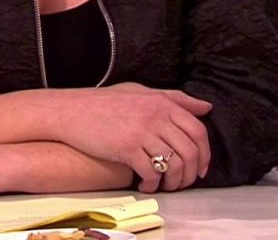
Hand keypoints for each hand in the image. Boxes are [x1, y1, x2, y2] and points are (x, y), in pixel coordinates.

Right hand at [48, 83, 211, 192]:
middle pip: (190, 151)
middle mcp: (156, 116)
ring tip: (165, 186)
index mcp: (162, 102)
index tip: (201, 168)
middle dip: (192, 173)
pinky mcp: (126, 148)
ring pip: (174, 165)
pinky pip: (151, 172)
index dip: (204, 153)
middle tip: (184, 183)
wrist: (72, 110)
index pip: (198, 130)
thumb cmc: (105, 102)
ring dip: (174, 182)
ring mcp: (142, 132)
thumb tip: (206, 107)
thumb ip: (175, 98)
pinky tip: (145, 186)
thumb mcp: (142, 91)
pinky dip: (152, 185)